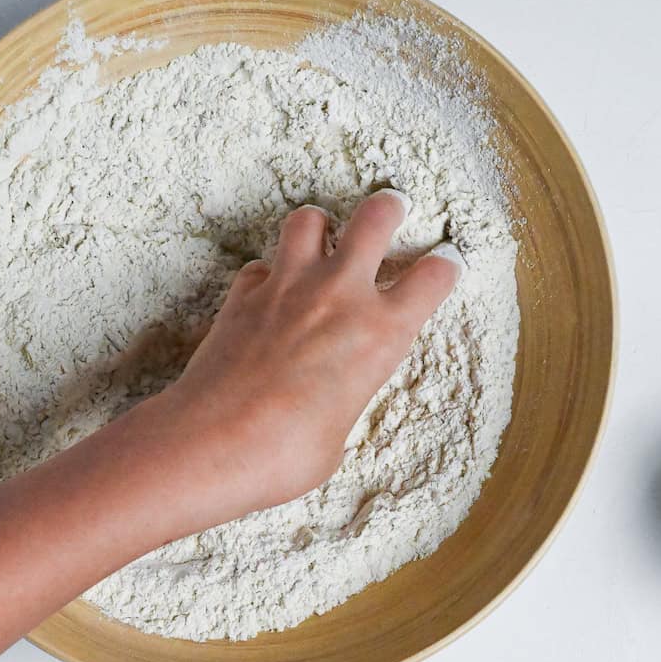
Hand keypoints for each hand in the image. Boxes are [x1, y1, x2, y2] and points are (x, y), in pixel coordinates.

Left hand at [153, 189, 463, 524]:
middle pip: (376, 218)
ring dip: (320, 225)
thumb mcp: (342, 430)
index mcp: (383, 333)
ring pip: (310, 218)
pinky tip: (269, 294)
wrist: (217, 442)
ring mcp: (289, 286)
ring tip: (321, 238)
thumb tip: (327, 397)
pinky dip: (268, 274)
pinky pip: (260, 265)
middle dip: (388, 207)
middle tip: (391, 207)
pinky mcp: (244, 293)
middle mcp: (341, 295)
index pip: (433, 277)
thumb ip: (345, 394)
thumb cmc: (286, 454)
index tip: (443, 263)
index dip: (443, 266)